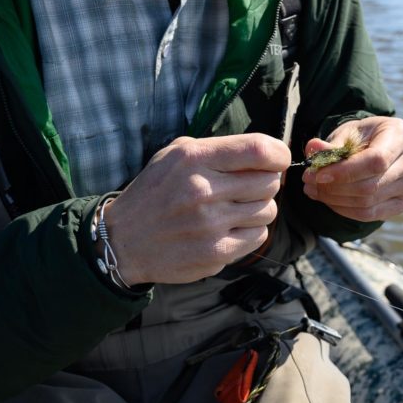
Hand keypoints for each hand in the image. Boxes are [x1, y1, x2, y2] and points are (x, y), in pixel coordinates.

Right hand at [101, 134, 289, 284]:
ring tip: (235, 208)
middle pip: (269, 182)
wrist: (123, 241)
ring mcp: (211, 225)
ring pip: (268, 210)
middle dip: (266, 182)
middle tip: (247, 187)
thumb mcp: (175, 155)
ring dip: (259, 208)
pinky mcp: (216, 253)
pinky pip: (258, 236)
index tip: (278, 159)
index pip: (259, 149)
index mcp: (195, 159)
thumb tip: (268, 153)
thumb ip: (219, 149)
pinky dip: (250, 231)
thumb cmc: (156, 192)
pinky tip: (229, 228)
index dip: (279, 154)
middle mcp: (204, 190)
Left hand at [301, 116, 402, 221]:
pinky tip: (328, 199)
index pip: (376, 160)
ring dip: (335, 200)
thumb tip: (313, 149)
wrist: (377, 145)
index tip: (318, 174)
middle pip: (371, 185)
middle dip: (334, 188)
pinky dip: (344, 209)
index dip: (345, 171)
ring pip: (368, 203)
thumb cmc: (362, 136)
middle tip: (309, 182)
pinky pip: (370, 214)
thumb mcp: (346, 133)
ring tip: (313, 189)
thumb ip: (331, 144)